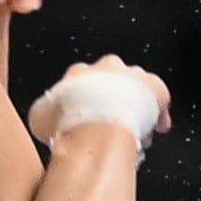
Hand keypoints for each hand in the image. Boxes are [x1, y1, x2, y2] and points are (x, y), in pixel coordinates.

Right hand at [27, 54, 171, 143]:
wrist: (95, 128)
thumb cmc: (68, 124)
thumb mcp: (41, 119)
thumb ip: (45, 113)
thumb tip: (44, 118)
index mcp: (78, 74)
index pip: (84, 82)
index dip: (88, 102)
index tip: (89, 118)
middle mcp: (106, 68)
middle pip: (115, 81)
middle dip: (116, 101)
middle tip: (115, 124)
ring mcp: (132, 76)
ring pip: (139, 88)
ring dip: (138, 106)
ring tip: (136, 131)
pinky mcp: (154, 86)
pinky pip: (160, 97)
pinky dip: (160, 113)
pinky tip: (156, 129)